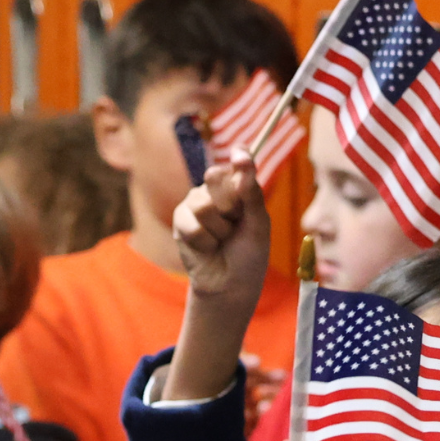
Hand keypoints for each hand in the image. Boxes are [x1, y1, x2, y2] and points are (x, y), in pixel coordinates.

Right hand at [171, 150, 272, 306]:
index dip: (240, 160)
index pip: (238, 161)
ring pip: (203, 205)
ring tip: (222, 240)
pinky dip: (205, 242)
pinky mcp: (180, 220)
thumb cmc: (249, 254)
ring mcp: (196, 203)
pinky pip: (190, 224)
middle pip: (215, 177)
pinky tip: (209, 248)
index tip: (243, 158)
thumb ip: (250, 191)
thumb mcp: (258, 223)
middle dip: (230, 206)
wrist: (231, 284)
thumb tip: (242, 156)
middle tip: (236, 224)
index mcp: (239, 186)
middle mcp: (215, 190)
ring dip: (219, 230)